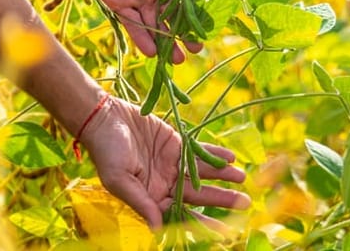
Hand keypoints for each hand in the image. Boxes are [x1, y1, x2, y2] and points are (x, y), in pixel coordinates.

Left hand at [61, 0, 209, 63]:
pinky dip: (142, 38)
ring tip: (177, 60)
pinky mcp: (118, 5)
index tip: (206, 28)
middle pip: (173, 16)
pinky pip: (132, 24)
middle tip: (195, 49)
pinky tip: (152, 52)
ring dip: (165, 42)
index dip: (196, 13)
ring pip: (154, 24)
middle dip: (184, 33)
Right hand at [75, 95, 249, 229]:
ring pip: (203, 173)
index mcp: (152, 196)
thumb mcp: (119, 179)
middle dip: (222, 199)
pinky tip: (231, 158)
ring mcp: (173, 163)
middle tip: (245, 202)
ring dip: (223, 175)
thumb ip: (141, 203)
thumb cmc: (107, 152)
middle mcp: (165, 183)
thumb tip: (156, 229)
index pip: (182, 213)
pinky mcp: (177, 144)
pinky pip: (200, 151)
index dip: (203, 222)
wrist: (104, 119)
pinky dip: (216, 154)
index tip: (224, 231)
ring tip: (242, 177)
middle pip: (199, 195)